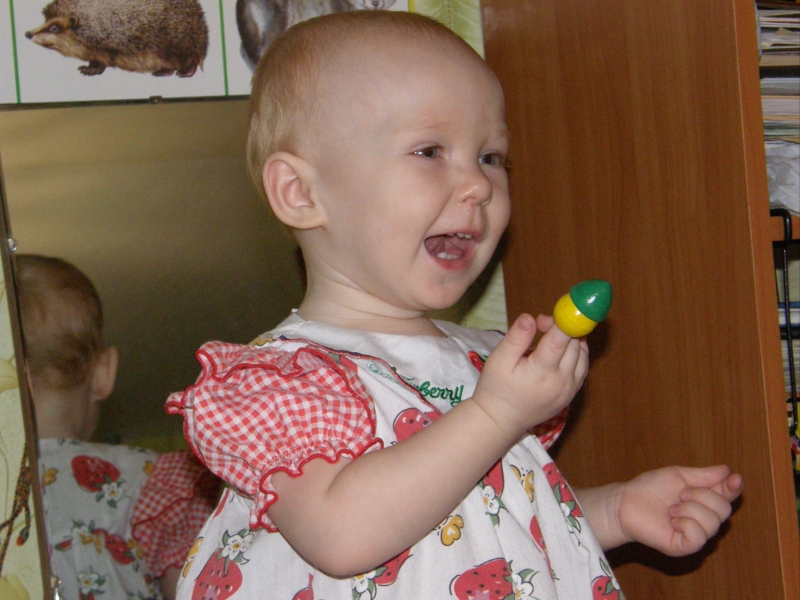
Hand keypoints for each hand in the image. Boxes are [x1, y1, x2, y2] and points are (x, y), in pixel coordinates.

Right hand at [472, 313, 588, 436]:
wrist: (500, 420)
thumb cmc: (496, 388)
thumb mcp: (499, 360)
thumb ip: (516, 338)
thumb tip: (530, 317)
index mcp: (542, 371)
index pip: (561, 339)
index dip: (563, 320)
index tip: (559, 307)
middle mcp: (562, 381)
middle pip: (574, 344)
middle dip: (563, 327)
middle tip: (541, 324)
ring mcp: (570, 390)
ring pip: (582, 355)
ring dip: (572, 339)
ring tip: (551, 335)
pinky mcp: (571, 395)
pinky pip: (582, 367)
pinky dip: (577, 353)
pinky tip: (563, 349)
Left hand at [607, 465, 742, 554]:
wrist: (626, 502)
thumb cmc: (650, 488)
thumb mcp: (678, 476)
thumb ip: (704, 476)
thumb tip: (728, 471)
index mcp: (704, 500)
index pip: (727, 496)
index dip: (734, 488)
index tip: (735, 479)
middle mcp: (704, 519)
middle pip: (724, 509)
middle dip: (702, 495)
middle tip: (680, 494)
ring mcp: (695, 535)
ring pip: (713, 522)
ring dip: (689, 509)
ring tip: (671, 508)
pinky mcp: (684, 547)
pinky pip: (699, 537)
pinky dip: (685, 523)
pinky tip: (671, 521)